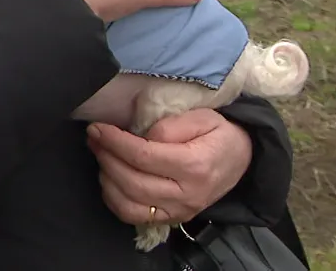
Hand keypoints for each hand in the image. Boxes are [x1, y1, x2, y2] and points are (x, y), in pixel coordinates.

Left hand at [86, 109, 252, 226]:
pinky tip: (109, 178)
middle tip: (94, 138)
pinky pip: (133, 216)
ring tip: (100, 155)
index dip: (115, 142)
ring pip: (129, 204)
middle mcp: (186, 194)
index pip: (143, 156)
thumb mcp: (204, 117)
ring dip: (107, 179)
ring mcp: (179, 211)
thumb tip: (143, 136)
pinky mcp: (172, 218)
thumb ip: (172, 125)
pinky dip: (114, 200)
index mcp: (194, 165)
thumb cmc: (220, 135)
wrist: (241, 161)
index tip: (98, 128)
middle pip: (132, 182)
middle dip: (106, 158)